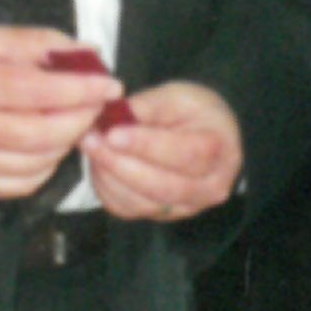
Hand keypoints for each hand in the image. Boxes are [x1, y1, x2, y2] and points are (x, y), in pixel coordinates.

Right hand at [0, 25, 113, 199]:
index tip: (110, 85)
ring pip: (39, 162)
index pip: (44, 91)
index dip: (84, 89)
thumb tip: (86, 53)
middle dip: (83, 118)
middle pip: (47, 133)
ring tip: (71, 121)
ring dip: (66, 143)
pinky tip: (45, 145)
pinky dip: (44, 166)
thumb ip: (36, 43)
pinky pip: (22, 184)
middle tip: (97, 104)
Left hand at [83, 81, 243, 221]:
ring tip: (90, 145)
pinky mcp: (163, 214)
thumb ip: (149, 106)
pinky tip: (99, 163)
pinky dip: (108, 188)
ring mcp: (187, 207)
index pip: (184, 153)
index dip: (146, 145)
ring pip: (142, 202)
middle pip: (162, 185)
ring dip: (109, 175)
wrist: (206, 134)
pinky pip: (129, 209)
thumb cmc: (194, 111)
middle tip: (90, 139)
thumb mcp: (178, 96)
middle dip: (120, 163)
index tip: (113, 134)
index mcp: (220, 151)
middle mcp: (210, 187)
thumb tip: (115, 116)